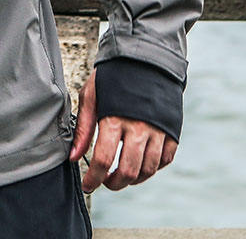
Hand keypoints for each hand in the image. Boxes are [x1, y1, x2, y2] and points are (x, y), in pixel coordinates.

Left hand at [69, 69, 176, 192]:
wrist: (145, 60)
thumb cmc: (112, 77)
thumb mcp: (91, 95)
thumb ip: (82, 127)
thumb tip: (73, 157)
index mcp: (114, 118)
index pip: (103, 159)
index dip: (94, 178)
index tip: (88, 185)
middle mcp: (138, 128)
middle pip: (127, 171)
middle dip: (113, 183)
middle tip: (105, 182)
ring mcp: (158, 132)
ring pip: (147, 170)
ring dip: (133, 180)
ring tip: (121, 176)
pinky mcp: (172, 132)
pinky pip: (164, 161)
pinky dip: (152, 169)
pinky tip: (139, 164)